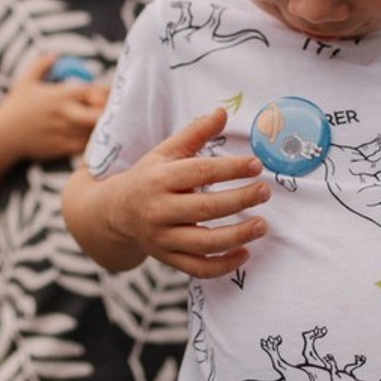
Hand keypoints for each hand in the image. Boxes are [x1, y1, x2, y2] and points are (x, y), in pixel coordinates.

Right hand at [1, 52, 108, 160]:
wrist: (3, 136)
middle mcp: (66, 114)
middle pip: (99, 114)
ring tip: (104, 127)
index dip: (106, 93)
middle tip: (112, 113)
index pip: (94, 91)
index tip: (107, 95)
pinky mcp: (63, 149)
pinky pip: (86, 147)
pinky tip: (90, 140)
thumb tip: (55, 55)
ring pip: (95, 133)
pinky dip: (92, 143)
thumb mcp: (26, 82)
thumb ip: (42, 65)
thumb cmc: (15, 107)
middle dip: (109, 113)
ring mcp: (65, 133)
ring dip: (103, 129)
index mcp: (61, 95)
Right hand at [64, 107, 268, 277]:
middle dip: (240, 200)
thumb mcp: (165, 152)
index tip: (256, 165)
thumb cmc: (148, 177)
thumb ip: (195, 133)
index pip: (199, 173)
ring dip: (238, 235)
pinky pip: (199, 269)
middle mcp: (158, 209)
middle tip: (265, 191)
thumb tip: (222, 112)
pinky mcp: (168, 259)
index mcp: (158, 179)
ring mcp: (162, 238)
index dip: (230, 169)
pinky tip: (245, 253)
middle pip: (205, 208)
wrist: (115, 212)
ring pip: (204, 243)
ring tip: (262, 224)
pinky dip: (224, 266)